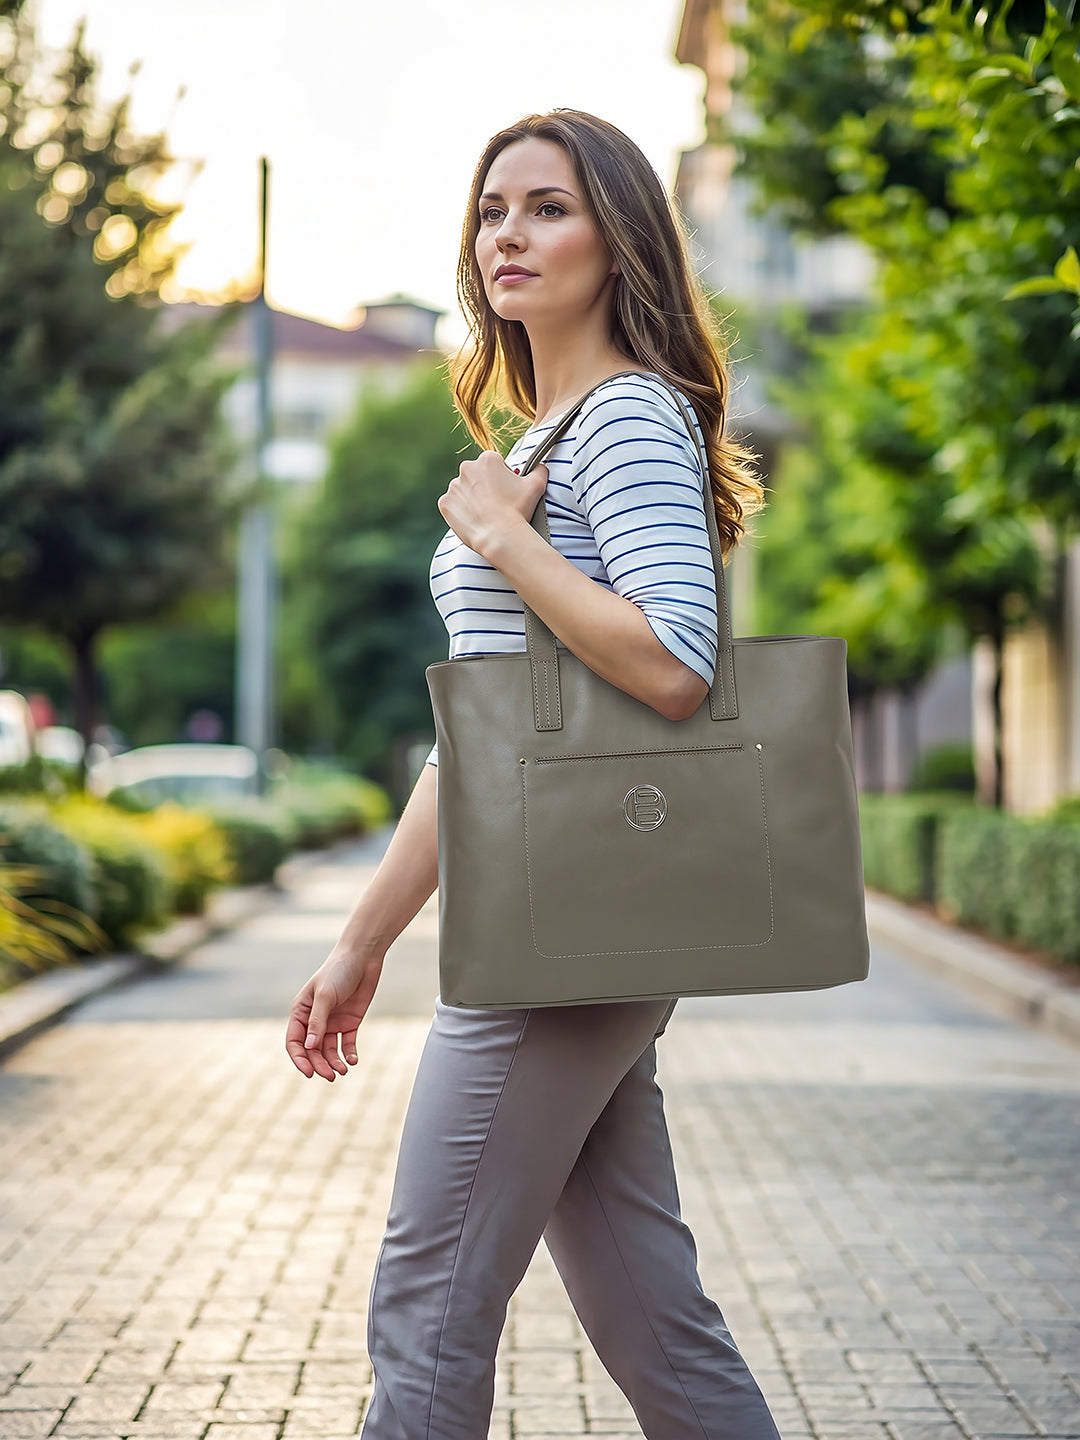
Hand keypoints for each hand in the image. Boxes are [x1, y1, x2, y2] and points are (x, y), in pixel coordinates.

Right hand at [285, 948, 383, 1081]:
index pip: (295, 1042)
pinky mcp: (350, 1023)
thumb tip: (309, 1047)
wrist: (363, 958)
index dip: (300, 1058)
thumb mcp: (324, 996)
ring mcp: (332, 1022)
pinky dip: (348, 1054)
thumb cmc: (338, 971)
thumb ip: (317, 1022)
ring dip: (334, 1062)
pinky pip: (347, 1044)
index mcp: (301, 1012)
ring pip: (329, 1050)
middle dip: (320, 1064)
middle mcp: (315, 1020)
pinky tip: (352, 1060)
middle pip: (312, 1050)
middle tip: (330, 1076)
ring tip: (343, 1070)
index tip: (309, 1072)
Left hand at [438, 451, 547, 559]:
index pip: (494, 464)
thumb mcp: (537, 484)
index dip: (502, 478)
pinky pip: (452, 505)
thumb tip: (540, 466)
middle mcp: (467, 468)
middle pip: (477, 475)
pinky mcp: (445, 503)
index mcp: (487, 459)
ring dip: (472, 498)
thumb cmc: (519, 509)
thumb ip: (539, 469)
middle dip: (485, 486)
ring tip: (486, 514)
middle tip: (497, 503)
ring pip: (464, 490)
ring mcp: (454, 486)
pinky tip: (474, 519)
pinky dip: (460, 511)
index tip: (506, 492)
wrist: (500, 536)